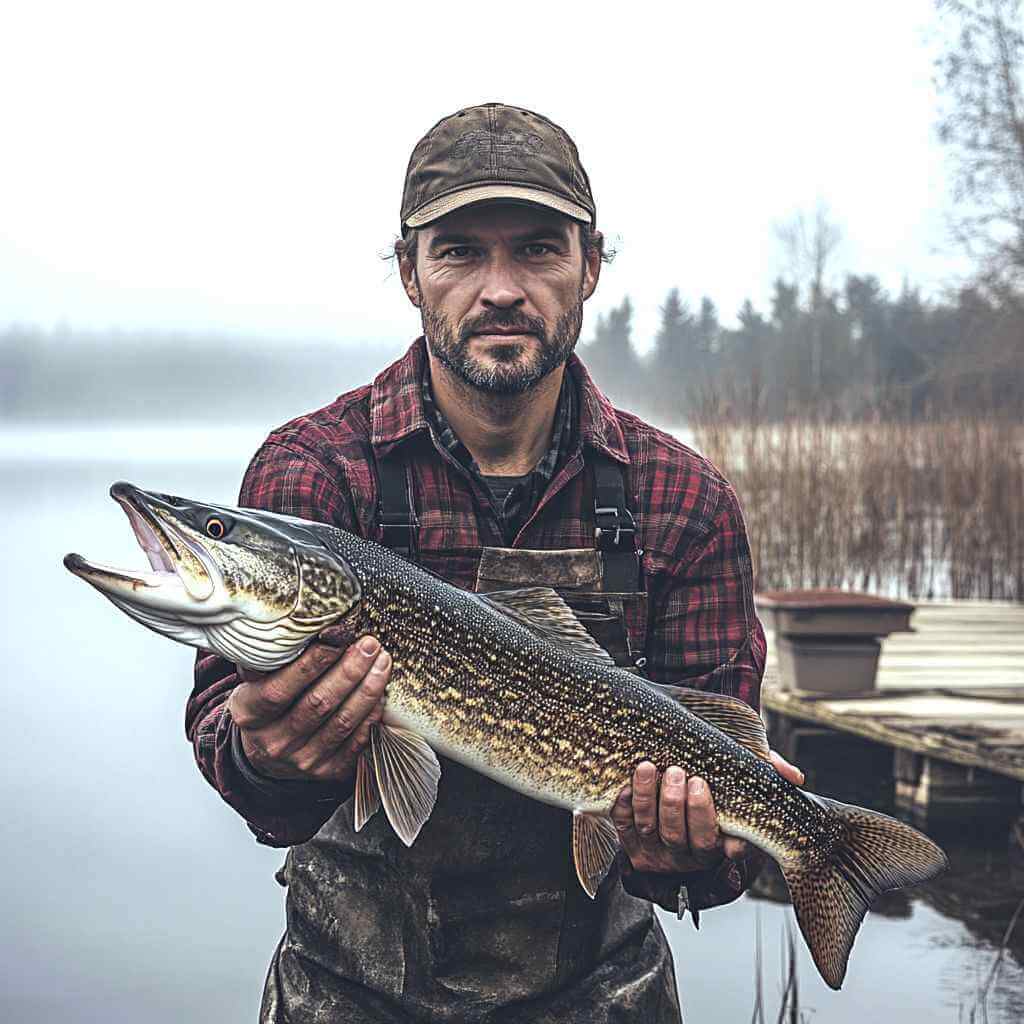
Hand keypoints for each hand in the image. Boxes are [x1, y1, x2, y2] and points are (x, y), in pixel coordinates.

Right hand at [227, 630, 390, 785]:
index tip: (337, 636)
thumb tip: (295, 623)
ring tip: (383, 661)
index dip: (311, 663)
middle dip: (349, 671)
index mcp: (250, 714)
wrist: (267, 754)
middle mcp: (275, 742)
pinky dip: (372, 714)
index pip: (280, 689)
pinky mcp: (328, 772)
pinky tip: (381, 691)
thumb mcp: (253, 682)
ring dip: (368, 689)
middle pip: (318, 704)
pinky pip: (357, 742)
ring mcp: (302, 761)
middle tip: (370, 644)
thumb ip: (268, 658)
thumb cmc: (266, 703)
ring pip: (342, 723)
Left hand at [611, 750, 803, 873]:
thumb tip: (793, 776)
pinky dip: (622, 804)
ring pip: (649, 828)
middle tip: (679, 773)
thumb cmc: (715, 774)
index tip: (707, 791)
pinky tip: (624, 783)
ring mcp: (656, 847)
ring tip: (649, 767)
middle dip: (677, 805)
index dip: (710, 823)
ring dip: (647, 799)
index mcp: (716, 842)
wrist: (672, 768)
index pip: (715, 842)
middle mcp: (686, 851)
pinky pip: (622, 824)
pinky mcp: (630, 838)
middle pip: (679, 836)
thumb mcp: (741, 772)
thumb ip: (766, 769)